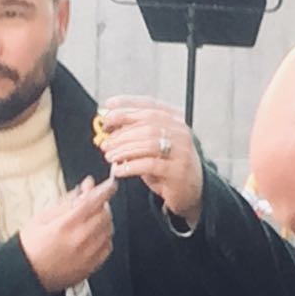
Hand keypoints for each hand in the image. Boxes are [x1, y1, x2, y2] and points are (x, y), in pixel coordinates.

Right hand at [19, 175, 116, 292]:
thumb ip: (66, 202)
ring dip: (104, 220)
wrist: (25, 274)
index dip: (105, 190)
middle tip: (93, 202)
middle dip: (102, 205)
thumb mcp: (42, 217)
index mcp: (66, 225)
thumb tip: (84, 189)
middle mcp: (80, 240)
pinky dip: (104, 237)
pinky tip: (94, 235)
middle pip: (104, 215)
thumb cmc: (30, 247)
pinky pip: (107, 247)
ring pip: (108, 230)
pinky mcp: (90, 267)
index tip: (109, 185)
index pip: (94, 201)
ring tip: (91, 219)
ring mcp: (87, 255)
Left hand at [99, 96, 203, 227]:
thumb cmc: (165, 166)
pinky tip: (118, 170)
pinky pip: (150, 165)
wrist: (189, 192)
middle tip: (105, 142)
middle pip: (147, 124)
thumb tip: (108, 125)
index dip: (127, 104)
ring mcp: (183, 151)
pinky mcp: (178, 171)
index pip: (150, 106)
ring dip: (123, 149)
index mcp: (176, 120)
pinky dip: (130, 166)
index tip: (107, 107)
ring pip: (147, 143)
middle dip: (121, 132)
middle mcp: (182, 132)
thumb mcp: (150, 146)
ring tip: (109, 156)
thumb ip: (134, 133)